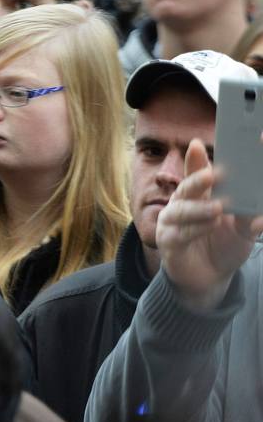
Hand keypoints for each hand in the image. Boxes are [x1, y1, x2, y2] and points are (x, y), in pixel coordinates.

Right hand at [156, 138, 262, 309]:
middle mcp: (181, 203)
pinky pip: (180, 234)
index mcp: (198, 193)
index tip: (199, 143)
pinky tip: (209, 226)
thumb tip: (258, 208)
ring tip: (218, 208)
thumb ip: (248, 215)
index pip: (196, 170)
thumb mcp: (243, 229)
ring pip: (181, 210)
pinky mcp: (168, 242)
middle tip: (213, 174)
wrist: (208, 279)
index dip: (196, 157)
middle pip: (187, 186)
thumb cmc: (223, 245)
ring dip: (200, 208)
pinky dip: (196, 229)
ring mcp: (172, 222)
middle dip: (197, 177)